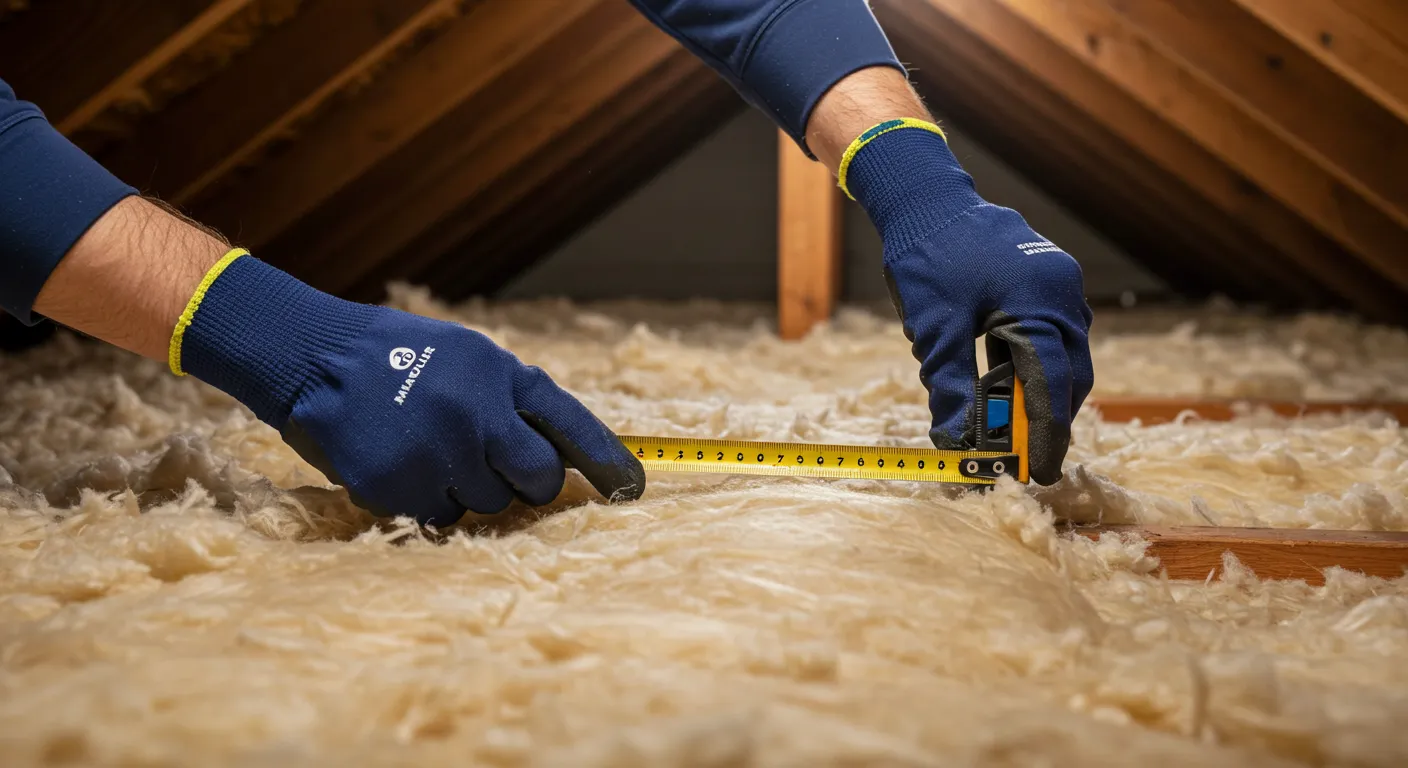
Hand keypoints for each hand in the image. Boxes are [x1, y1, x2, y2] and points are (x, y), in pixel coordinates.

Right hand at [173, 253, 644, 525]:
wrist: (313, 357)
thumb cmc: (397, 353)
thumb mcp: (468, 355)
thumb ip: (515, 399)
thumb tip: (565, 453)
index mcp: (501, 377)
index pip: (571, 426)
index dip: (606, 461)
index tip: (631, 487)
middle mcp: (477, 419)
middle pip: (538, 481)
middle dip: (528, 481)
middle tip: (495, 463)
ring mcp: (439, 458)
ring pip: (487, 505)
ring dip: (470, 488)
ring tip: (431, 449)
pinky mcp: (400, 491)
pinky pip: (438, 516)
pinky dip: (427, 499)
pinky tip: (404, 464)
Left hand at [842, 120, 1092, 483]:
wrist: (926, 201)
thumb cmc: (928, 259)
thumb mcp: (934, 330)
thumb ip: (952, 387)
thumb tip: (956, 442)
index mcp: (1041, 303)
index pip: (1052, 385)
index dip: (1046, 434)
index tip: (1038, 473)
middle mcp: (1062, 294)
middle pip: (1071, 374)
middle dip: (1052, 420)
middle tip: (1031, 461)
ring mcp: (1059, 286)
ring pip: (1066, 356)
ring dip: (1044, 394)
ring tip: (1018, 432)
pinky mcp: (1047, 283)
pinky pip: (1053, 335)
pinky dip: (1037, 367)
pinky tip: (1011, 390)